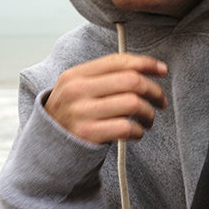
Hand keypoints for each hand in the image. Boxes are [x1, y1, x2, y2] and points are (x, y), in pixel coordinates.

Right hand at [45, 54, 167, 145]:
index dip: (146, 63)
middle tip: (160, 100)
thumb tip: (147, 68)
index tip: (162, 70)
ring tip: (148, 119)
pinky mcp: (88, 135)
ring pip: (133, 104)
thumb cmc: (72, 115)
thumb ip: (104, 76)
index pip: (118, 61)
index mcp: (75, 74)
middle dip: (154, 90)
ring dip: (149, 113)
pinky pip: (126, 127)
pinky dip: (138, 130)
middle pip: (131, 81)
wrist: (46, 147)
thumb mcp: (77, 89)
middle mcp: (76, 91)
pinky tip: (137, 132)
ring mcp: (81, 113)